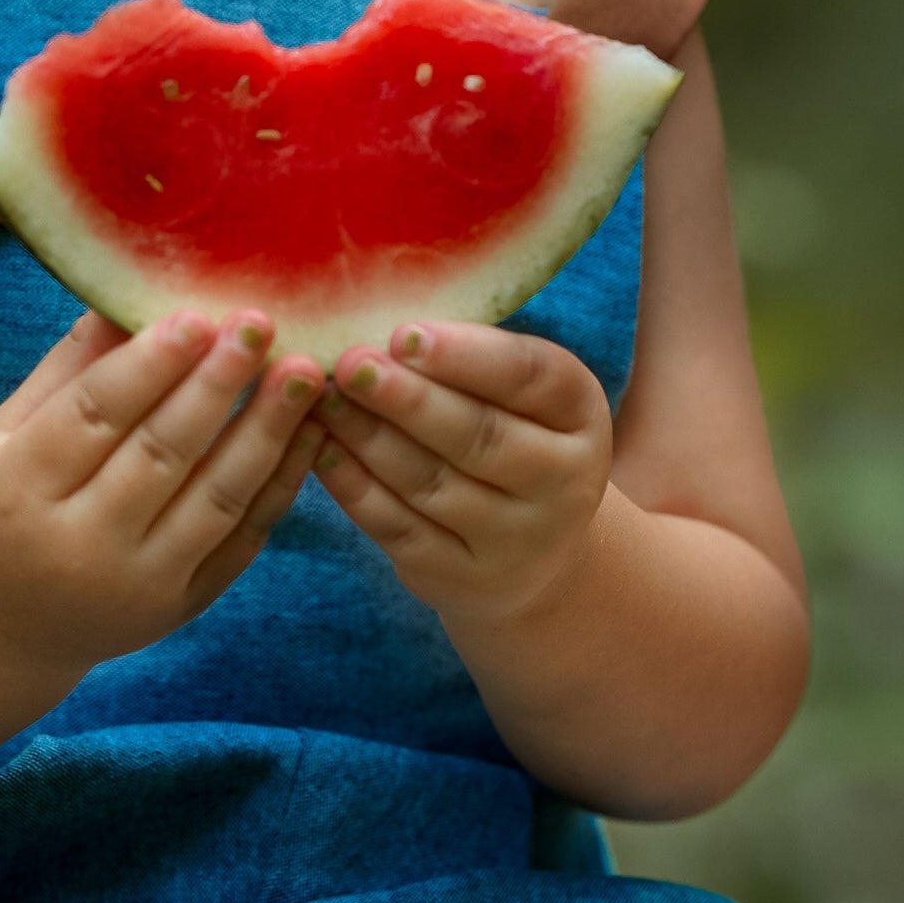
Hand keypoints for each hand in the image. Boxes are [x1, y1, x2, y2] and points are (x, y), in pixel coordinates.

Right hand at [0, 309, 325, 677]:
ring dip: (266, 431)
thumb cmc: (0, 506)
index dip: (149, 366)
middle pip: (161, 454)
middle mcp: (79, 544)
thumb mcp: (3, 436)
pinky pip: (242, 539)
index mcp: (18, 489)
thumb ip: (67, 370)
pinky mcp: (182, 606)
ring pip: (215, 498)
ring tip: (303, 373)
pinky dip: (280, 483)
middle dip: (217, 386)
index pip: (93, 417)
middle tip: (261, 326)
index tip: (198, 314)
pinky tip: (308, 432)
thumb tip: (127, 292)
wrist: (2, 628)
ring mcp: (138, 583)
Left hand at [313, 321, 611, 620]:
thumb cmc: (514, 439)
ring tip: (325, 398)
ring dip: (369, 437)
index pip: (532, 377)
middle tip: (349, 365)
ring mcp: (516, 540)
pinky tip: (322, 449)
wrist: (535, 555)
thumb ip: (471, 359)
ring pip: (431, 483)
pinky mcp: (462, 578)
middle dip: (408, 399)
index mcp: (582, 415)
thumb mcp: (523, 398)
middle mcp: (564, 482)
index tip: (403, 334)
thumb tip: (384, 324)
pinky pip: (399, 528)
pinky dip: (354, 486)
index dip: (467, 356)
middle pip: (479, 436)